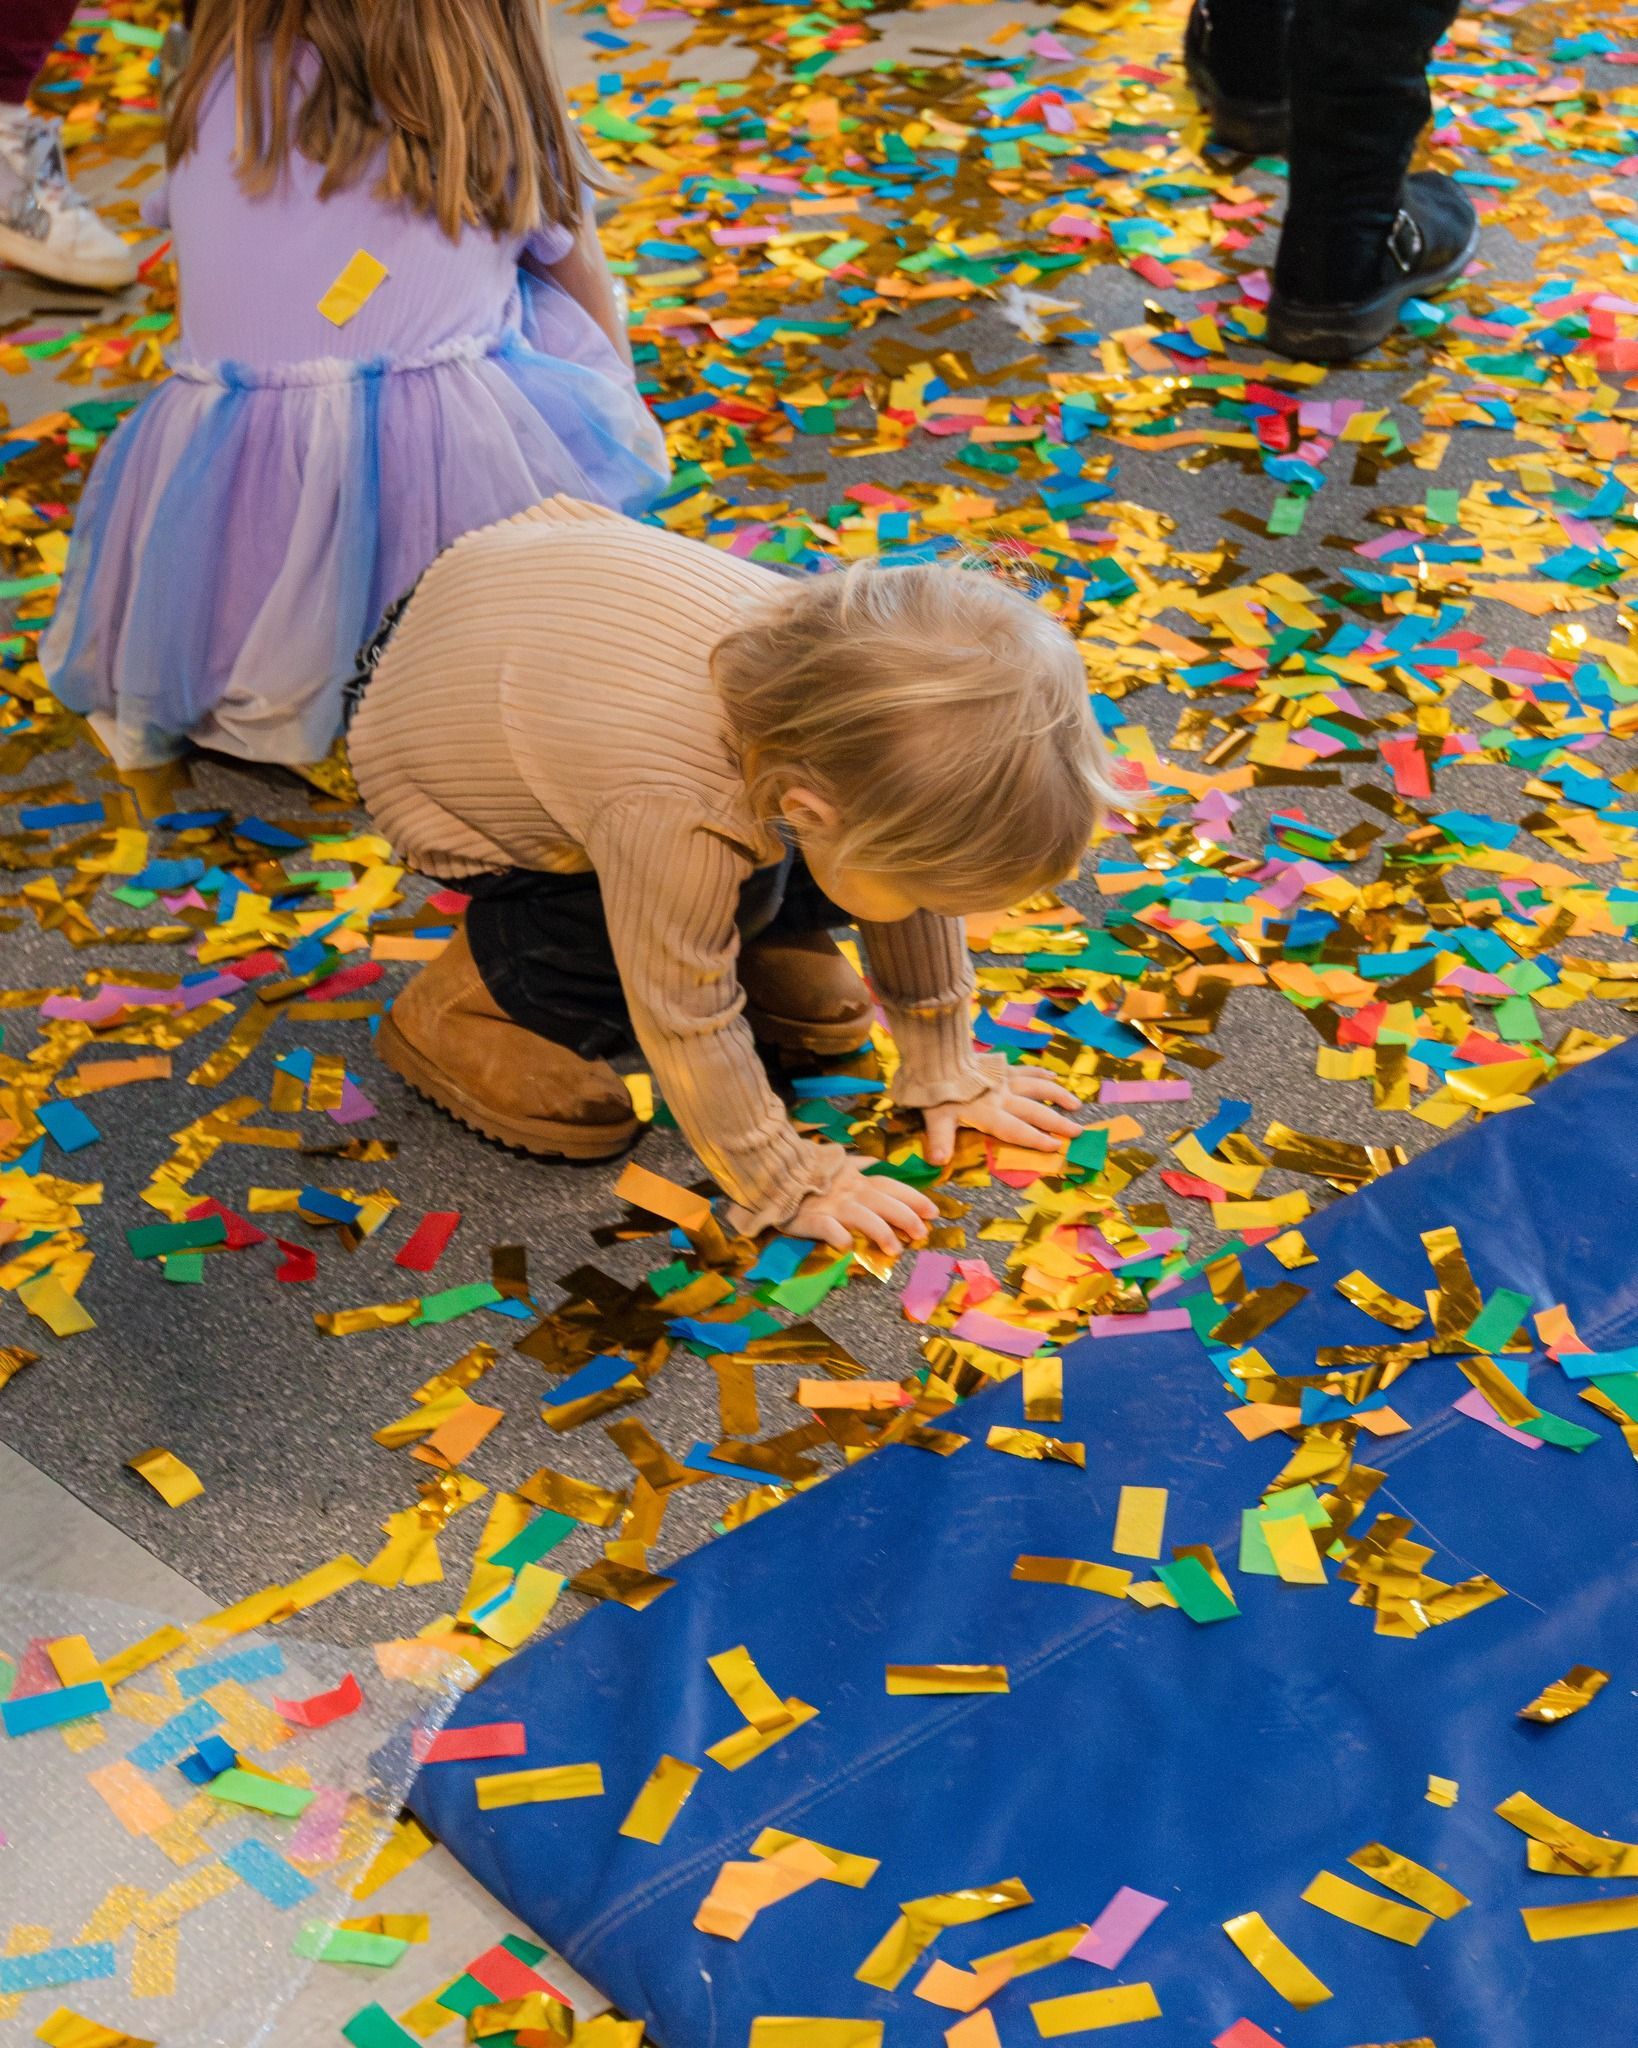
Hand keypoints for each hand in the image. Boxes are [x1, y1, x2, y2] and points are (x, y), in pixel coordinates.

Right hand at [786, 1155, 939, 1254]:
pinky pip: (826, 1227)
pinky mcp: (811, 1218)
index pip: (890, 1186)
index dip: (913, 1198)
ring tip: (895, 1250)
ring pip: (861, 1216)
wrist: (773, 1173)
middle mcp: (849, 1190)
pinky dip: (838, 1236)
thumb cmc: (806, 1172)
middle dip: (905, 1216)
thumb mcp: (834, 1163)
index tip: (933, 1212)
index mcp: (856, 1178)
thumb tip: (875, 1161)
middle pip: (883, 1201)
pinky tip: (849, 1247)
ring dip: (880, 1231)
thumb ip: (857, 1164)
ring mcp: (830, 1204)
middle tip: (922, 1234)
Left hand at [922, 1068, 1082, 1165]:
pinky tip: (1054, 1075)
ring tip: (1076, 1105)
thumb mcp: (935, 1117)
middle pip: (1034, 1110)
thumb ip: (940, 1140)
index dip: (1036, 1139)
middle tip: (1079, 1132)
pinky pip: (1026, 1070)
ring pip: (1037, 1086)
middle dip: (1057, 1122)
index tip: (1056, 1146)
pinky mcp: (1000, 1067)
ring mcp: (1003, 1080)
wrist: (936, 1056)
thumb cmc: (935, 1091)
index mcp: (989, 1113)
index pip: (1016, 1130)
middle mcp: (1002, 1097)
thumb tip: (938, 1161)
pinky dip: (1041, 1073)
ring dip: (1057, 1095)